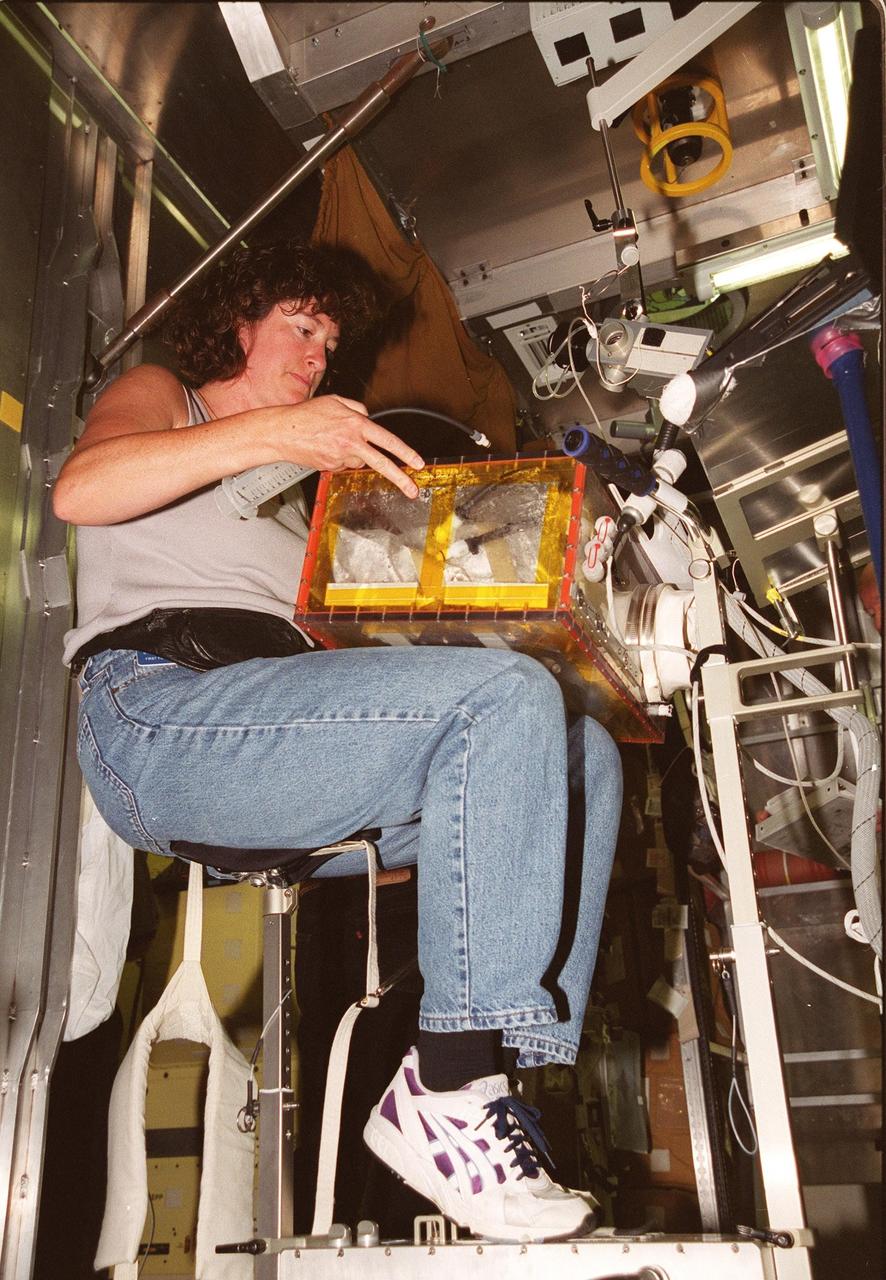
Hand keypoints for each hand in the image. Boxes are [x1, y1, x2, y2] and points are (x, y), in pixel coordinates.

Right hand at [283, 396, 423, 497]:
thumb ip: (357, 407)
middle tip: (412, 490)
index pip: (387, 440)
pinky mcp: (330, 467)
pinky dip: (339, 457)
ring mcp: (340, 457)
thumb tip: (369, 417)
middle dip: (400, 478)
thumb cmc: (306, 415)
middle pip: (381, 463)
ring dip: (354, 454)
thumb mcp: (335, 401)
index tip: (417, 463)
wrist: (281, 431)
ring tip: (334, 441)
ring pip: (359, 461)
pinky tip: (326, 447)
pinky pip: (343, 464)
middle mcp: (350, 442)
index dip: (405, 452)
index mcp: (355, 424)